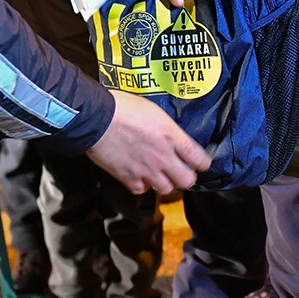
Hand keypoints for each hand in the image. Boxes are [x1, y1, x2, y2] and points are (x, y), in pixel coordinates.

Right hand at [87, 90, 210, 193]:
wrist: (96, 118)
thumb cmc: (122, 107)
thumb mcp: (154, 111)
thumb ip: (167, 128)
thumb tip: (172, 136)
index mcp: (171, 136)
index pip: (199, 159)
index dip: (202, 163)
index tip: (200, 163)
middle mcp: (163, 156)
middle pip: (187, 181)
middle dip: (186, 177)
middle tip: (180, 171)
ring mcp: (146, 169)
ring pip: (166, 189)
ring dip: (164, 182)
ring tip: (159, 174)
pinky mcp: (128, 178)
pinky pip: (142, 190)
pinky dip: (142, 185)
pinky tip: (139, 176)